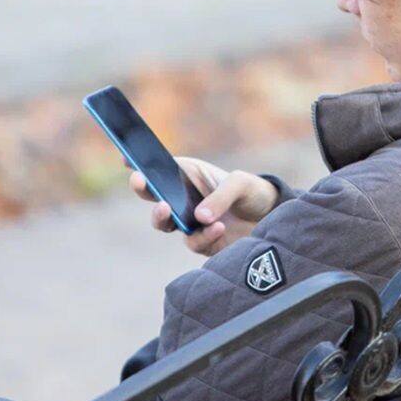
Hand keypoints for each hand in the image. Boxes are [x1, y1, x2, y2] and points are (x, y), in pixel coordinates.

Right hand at [129, 157, 278, 255]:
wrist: (272, 220)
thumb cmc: (253, 192)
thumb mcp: (240, 184)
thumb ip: (220, 196)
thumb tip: (199, 217)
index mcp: (189, 174)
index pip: (161, 166)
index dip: (142, 161)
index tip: (128, 157)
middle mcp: (184, 197)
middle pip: (153, 194)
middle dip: (142, 187)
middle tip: (140, 182)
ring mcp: (190, 221)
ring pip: (162, 222)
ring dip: (162, 216)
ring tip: (168, 208)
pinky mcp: (202, 242)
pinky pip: (193, 241)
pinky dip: (203, 235)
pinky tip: (219, 227)